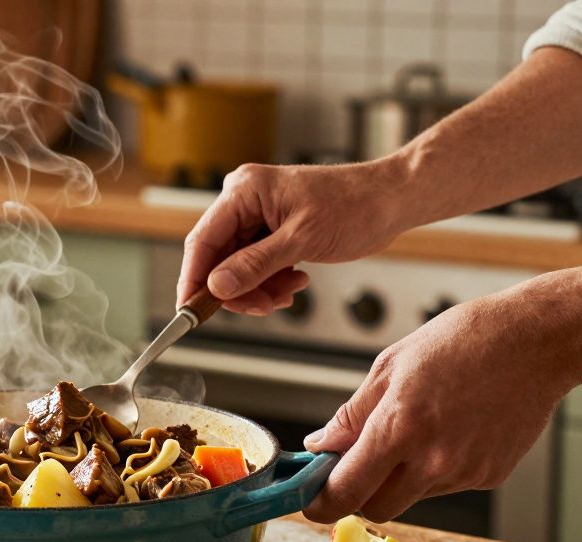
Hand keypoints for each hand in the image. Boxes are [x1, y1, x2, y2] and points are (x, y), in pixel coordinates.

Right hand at [178, 160, 412, 313]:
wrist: (391, 201)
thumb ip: (255, 265)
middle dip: (238, 288)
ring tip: (287, 293)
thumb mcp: (301, 240)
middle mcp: (246, 200)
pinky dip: (272, 281)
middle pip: (219, 257)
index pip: (202, 240)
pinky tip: (295, 281)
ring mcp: (259, 215)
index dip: (194, 278)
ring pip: (238, 266)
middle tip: (259, 307)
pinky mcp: (274, 229)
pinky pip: (257, 264)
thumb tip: (217, 286)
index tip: (189, 309)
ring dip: (259, 288)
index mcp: (244, 191)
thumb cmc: (355, 206)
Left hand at [301, 292, 572, 522]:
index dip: (320, 502)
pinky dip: (435, 469)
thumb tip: (320, 445)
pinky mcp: (490, 476)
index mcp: (399, 429)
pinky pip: (446, 486)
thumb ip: (351, 415)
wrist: (538, 341)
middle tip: (355, 465)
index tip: (310, 498)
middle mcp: (432, 461)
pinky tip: (451, 429)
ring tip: (417, 428)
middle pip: (376, 509)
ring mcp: (465, 473)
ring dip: (399, 479)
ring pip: (412, 497)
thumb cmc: (463, 341)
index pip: (345, 492)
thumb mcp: (390, 366)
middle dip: (358, 494)